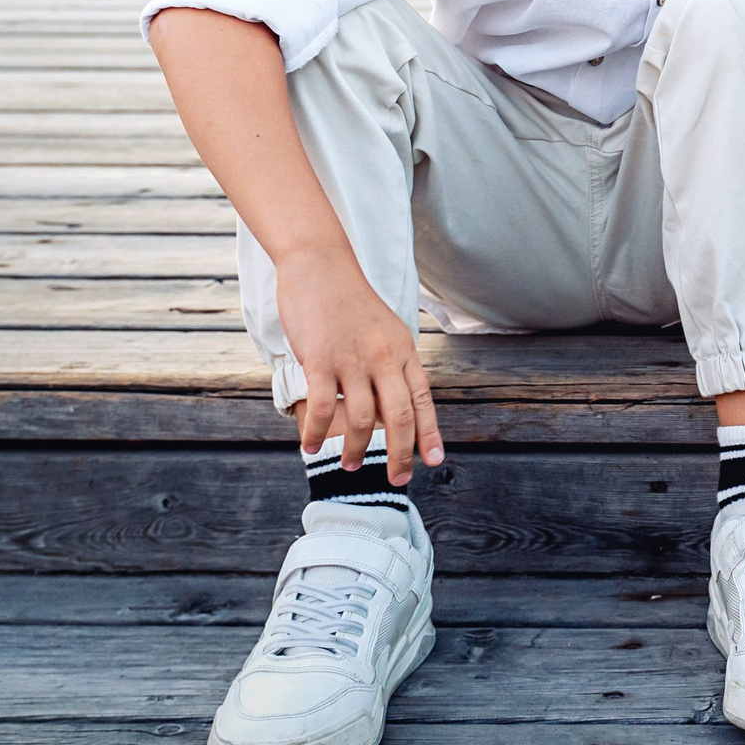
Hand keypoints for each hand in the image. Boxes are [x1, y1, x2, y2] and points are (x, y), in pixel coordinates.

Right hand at [274, 252, 443, 484]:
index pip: (422, 400)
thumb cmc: (349, 302)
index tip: (433, 461)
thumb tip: (392, 408)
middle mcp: (384, 357)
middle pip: (400, 418)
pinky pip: (324, 409)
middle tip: (397, 479)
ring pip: (363, 420)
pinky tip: (311, 445)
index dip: (429, 434)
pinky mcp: (321, 360)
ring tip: (352, 465)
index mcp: (404, 350)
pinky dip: (318, 433)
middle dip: (401, 455)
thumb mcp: (384, 330)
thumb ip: (391, 366)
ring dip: (358, 450)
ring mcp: (353, 360)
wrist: (320, 266)